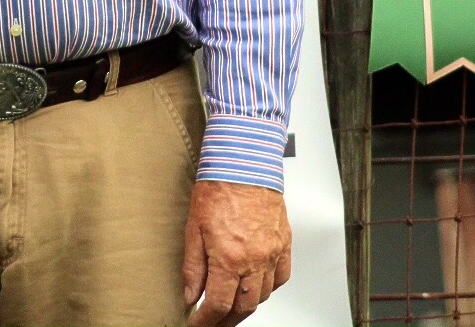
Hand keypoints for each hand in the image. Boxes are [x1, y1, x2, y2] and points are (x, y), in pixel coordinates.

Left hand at [182, 180, 292, 326]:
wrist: (245, 163)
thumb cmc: (218, 188)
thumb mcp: (193, 229)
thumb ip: (193, 267)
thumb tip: (190, 295)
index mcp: (229, 258)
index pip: (218, 305)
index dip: (205, 321)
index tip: (196, 324)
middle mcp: (254, 260)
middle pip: (243, 307)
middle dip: (226, 320)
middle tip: (214, 322)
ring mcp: (272, 253)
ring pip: (263, 295)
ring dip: (246, 305)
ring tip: (232, 306)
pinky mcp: (284, 243)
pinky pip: (281, 277)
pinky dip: (269, 287)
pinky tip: (257, 286)